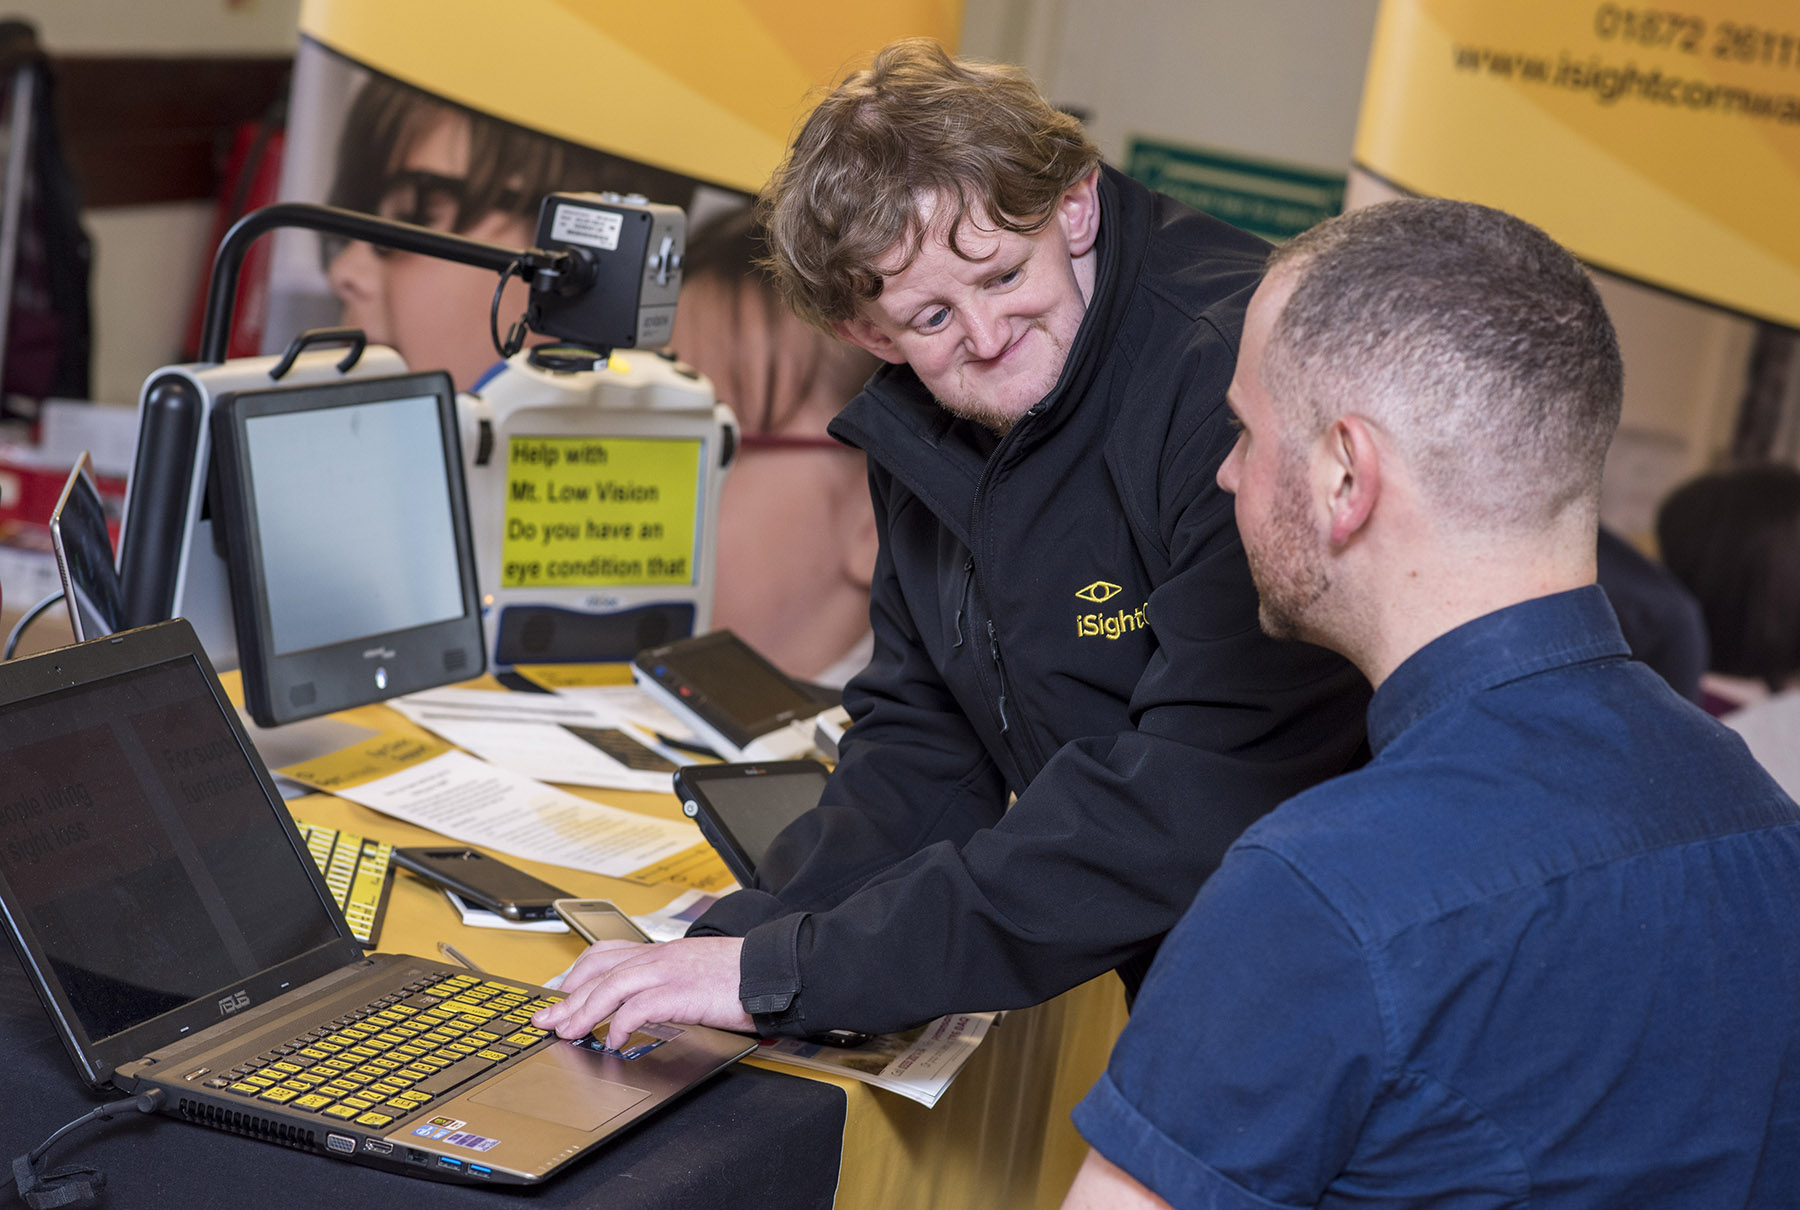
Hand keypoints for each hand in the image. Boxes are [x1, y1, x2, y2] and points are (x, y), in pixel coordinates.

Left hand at [531, 937, 752, 1048]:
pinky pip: (638, 1008)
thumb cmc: (740, 974)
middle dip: (567, 998)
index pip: (607, 953)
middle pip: (600, 973)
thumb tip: (649, 1005)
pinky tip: (613, 1040)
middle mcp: (660, 957)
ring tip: (567, 1031)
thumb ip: (671, 982)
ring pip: (611, 987)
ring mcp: (668, 972)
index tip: (560, 993)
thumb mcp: (697, 971)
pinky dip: (620, 1024)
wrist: (770, 969)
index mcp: (662, 952)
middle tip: (547, 1019)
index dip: (577, 973)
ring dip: (583, 1011)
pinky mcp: (680, 992)